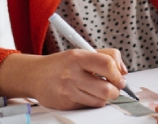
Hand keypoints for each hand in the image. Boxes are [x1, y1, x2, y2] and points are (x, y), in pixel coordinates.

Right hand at [0, 48, 127, 109]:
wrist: (35, 76)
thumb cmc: (62, 64)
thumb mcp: (81, 52)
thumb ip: (106, 56)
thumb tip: (123, 71)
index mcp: (77, 57)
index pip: (107, 64)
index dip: (118, 73)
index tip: (120, 77)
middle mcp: (72, 74)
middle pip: (107, 89)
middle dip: (115, 90)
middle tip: (113, 87)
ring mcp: (68, 91)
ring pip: (100, 101)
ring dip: (104, 97)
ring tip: (98, 89)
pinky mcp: (66, 104)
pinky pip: (89, 106)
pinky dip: (92, 101)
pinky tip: (85, 93)